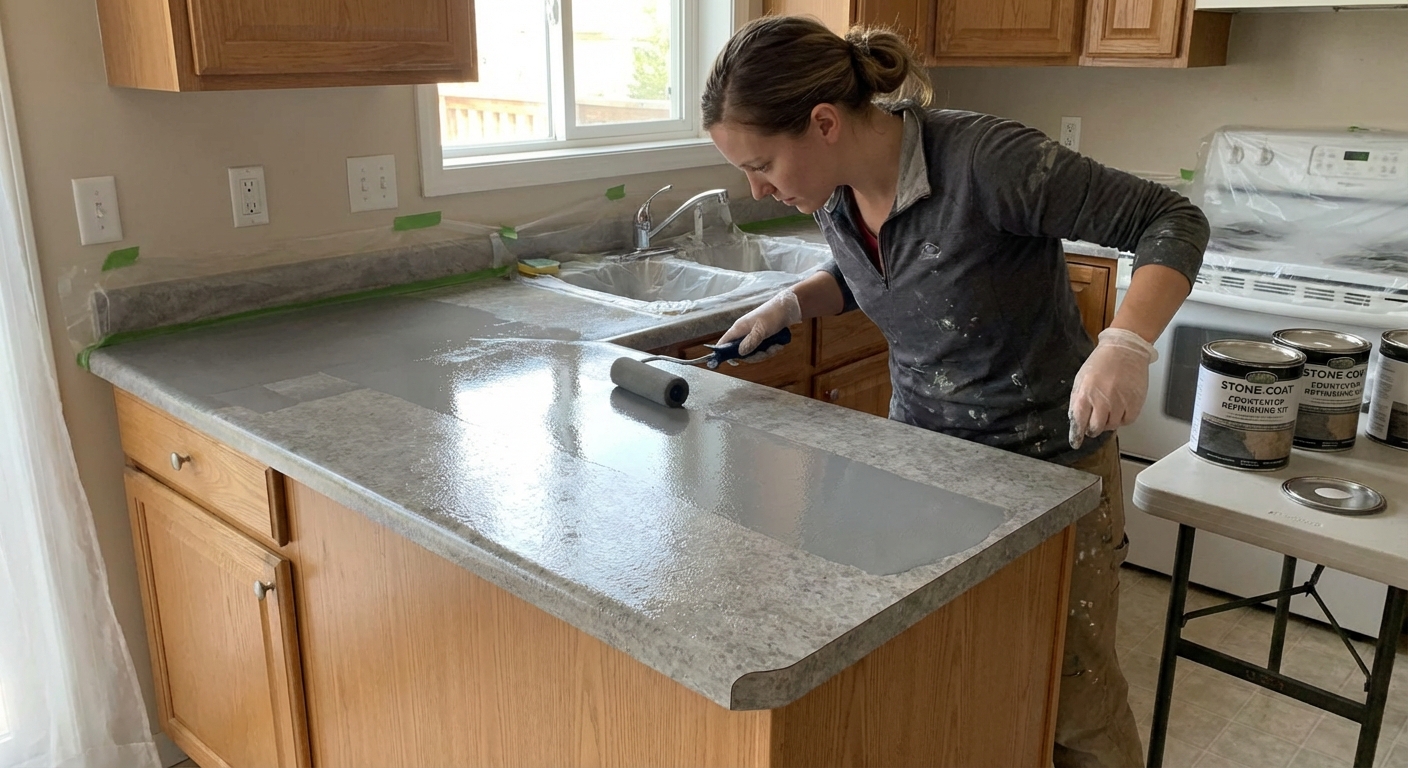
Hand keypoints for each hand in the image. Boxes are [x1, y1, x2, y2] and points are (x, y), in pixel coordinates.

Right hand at [710, 289, 801, 367]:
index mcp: (739, 328)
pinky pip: (762, 350)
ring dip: (766, 353)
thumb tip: (740, 353)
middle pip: (741, 353)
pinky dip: (771, 349)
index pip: (724, 343)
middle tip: (766, 352)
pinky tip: (778, 344)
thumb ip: (750, 342)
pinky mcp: (761, 338)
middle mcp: (743, 333)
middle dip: (755, 356)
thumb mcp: (761, 330)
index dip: (724, 354)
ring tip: (776, 346)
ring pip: (754, 353)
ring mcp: (752, 336)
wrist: (788, 308)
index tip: (735, 363)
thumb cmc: (773, 315)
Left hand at [1068, 328, 1158, 448]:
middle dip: (1093, 427)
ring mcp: (1119, 403)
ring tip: (1110, 406)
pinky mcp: (1135, 403)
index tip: (1076, 443)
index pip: (1079, 422)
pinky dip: (1123, 417)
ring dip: (1109, 421)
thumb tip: (1076, 420)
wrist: (1125, 350)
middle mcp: (1102, 401)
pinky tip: (1120, 407)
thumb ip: (1078, 401)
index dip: (1077, 435)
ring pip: (1112, 426)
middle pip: (1096, 428)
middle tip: (1095, 420)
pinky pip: (1127, 421)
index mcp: (1085, 394)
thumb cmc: (1102, 362)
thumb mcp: (1081, 380)